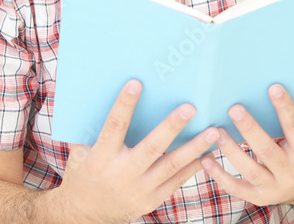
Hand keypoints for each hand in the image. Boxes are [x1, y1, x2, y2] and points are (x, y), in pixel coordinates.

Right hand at [53, 79, 218, 223]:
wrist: (85, 215)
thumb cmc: (83, 174)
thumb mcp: (80, 152)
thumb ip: (93, 129)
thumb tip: (102, 94)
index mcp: (101, 157)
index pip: (114, 126)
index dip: (124, 104)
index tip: (136, 83)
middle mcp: (122, 174)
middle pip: (152, 146)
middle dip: (172, 126)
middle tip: (190, 107)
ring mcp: (139, 189)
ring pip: (171, 165)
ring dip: (194, 147)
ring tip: (214, 132)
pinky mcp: (151, 200)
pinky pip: (176, 181)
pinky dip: (193, 167)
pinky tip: (208, 153)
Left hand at [200, 84, 293, 208]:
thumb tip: (289, 83)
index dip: (284, 107)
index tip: (272, 87)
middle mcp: (292, 174)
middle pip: (267, 150)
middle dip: (250, 128)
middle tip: (234, 108)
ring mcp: (275, 188)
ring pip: (249, 169)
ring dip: (231, 150)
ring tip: (216, 131)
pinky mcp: (259, 197)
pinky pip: (236, 187)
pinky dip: (219, 175)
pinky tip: (205, 159)